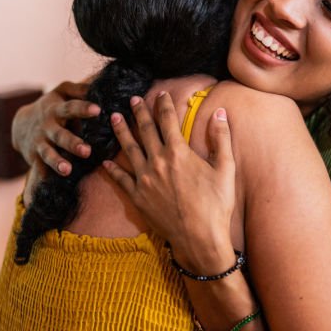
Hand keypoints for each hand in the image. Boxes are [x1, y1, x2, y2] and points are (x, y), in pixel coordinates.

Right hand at [12, 80, 99, 174]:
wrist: (21, 124)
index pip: (71, 108)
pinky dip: (43, 177)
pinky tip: (48, 187)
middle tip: (87, 151)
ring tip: (67, 170)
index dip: (83, 108)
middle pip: (60, 135)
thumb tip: (97, 85)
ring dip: (57, 162)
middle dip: (72, 143)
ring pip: (48, 154)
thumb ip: (78, 89)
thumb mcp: (61, 91)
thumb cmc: (52, 105)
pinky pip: (39, 169)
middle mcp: (47, 127)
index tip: (98, 110)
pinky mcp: (34, 157)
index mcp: (56, 109)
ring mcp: (40, 143)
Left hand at [104, 93, 236, 272]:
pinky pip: (121, 179)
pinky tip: (105, 161)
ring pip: (129, 149)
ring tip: (113, 118)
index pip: (167, 120)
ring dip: (121, 132)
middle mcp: (157, 162)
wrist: (199, 238)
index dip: (164, 104)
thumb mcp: (225, 168)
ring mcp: (144, 180)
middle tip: (132, 99)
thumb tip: (221, 113)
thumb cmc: (216, 204)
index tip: (161, 93)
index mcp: (178, 152)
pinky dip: (112, 169)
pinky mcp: (137, 197)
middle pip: (144, 130)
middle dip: (138, 112)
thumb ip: (221, 138)